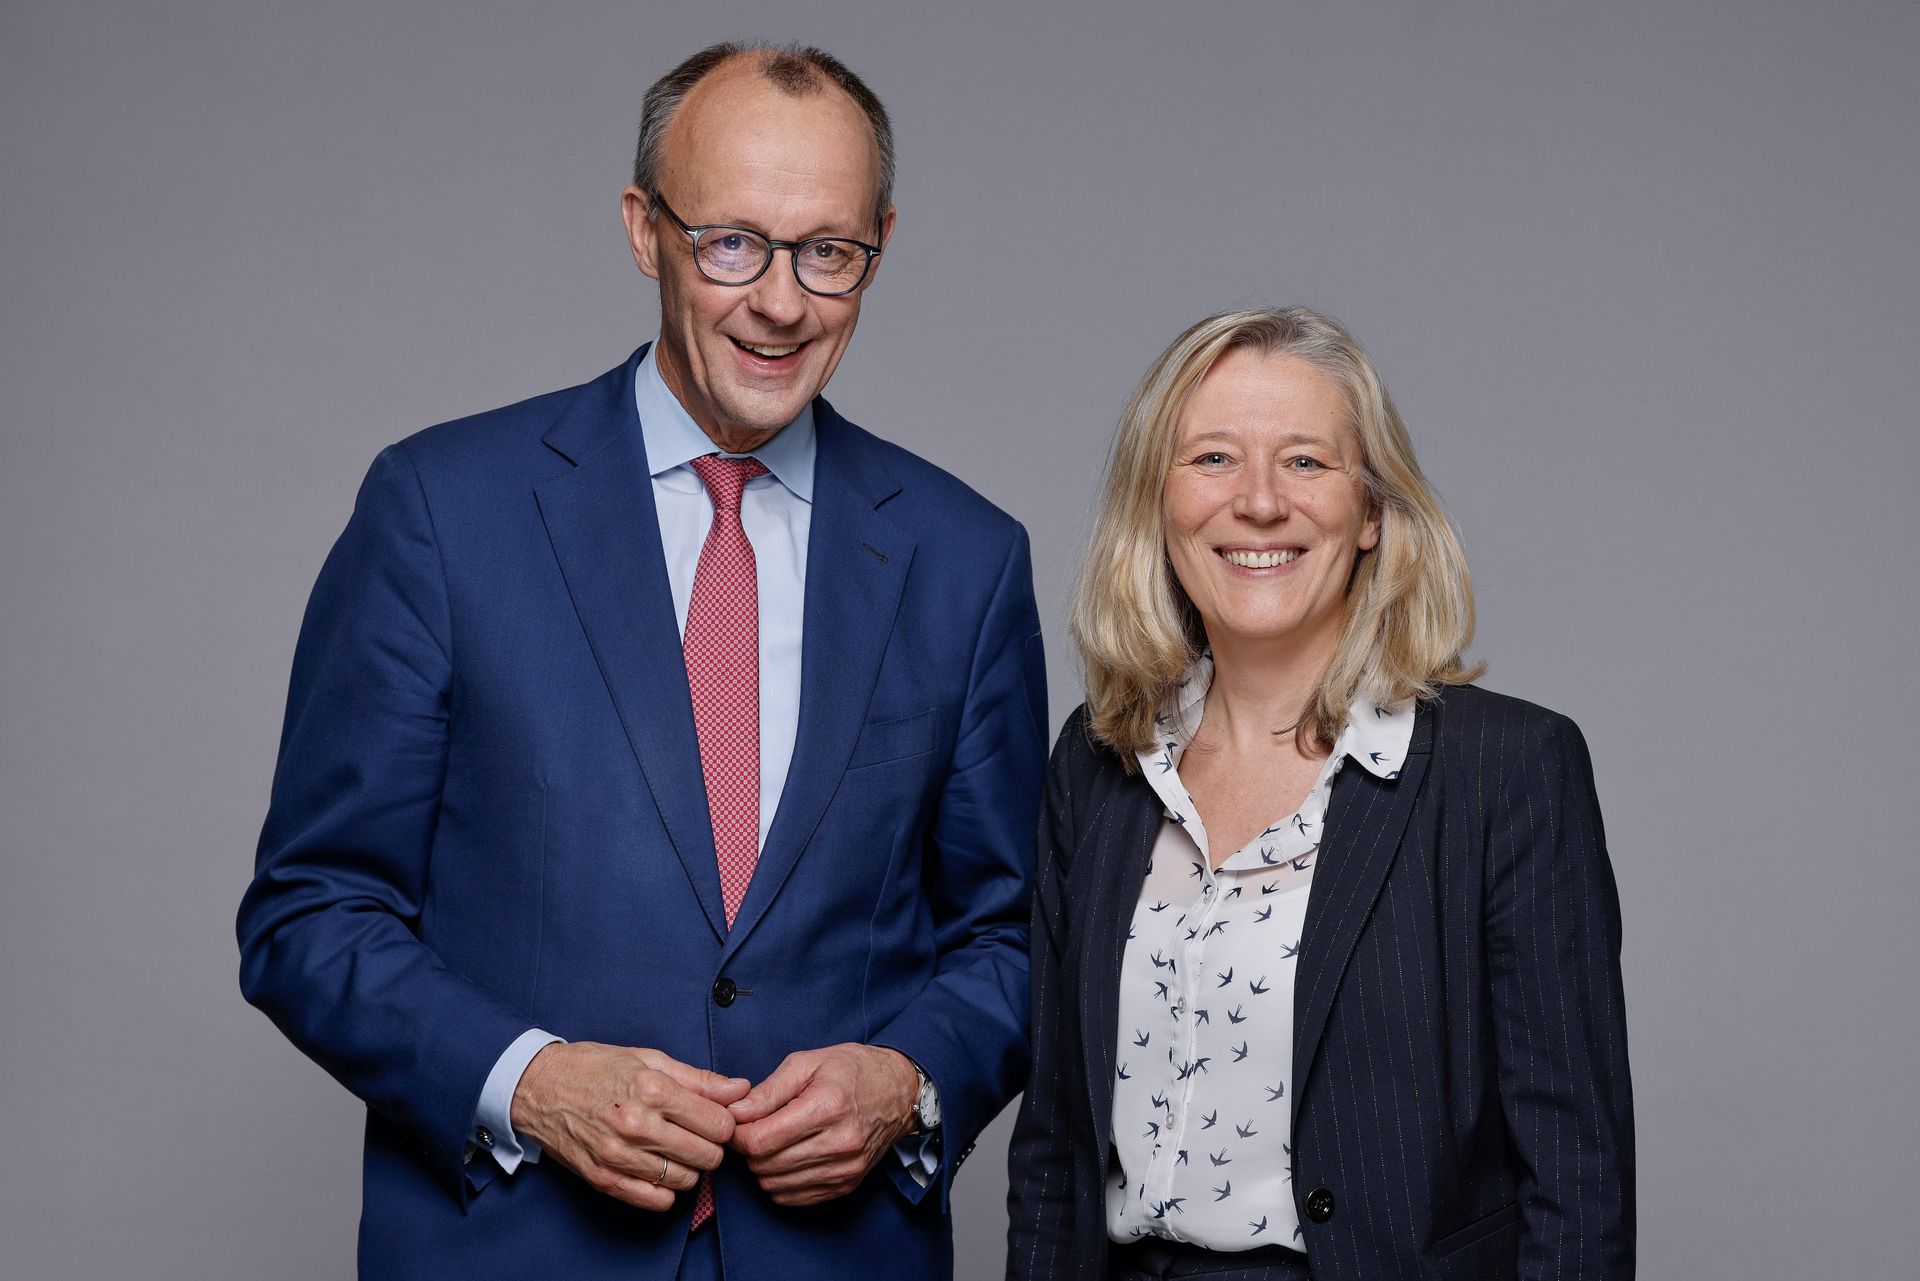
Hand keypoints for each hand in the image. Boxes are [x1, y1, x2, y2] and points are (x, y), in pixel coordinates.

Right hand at [510, 1041, 749, 1210]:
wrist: (539, 1087)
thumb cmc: (595, 1068)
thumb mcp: (649, 1060)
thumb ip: (699, 1079)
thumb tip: (740, 1089)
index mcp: (652, 1089)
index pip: (718, 1124)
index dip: (725, 1123)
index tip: (714, 1119)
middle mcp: (637, 1124)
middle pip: (707, 1156)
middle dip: (711, 1147)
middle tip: (697, 1135)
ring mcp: (619, 1155)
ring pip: (686, 1180)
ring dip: (689, 1169)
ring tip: (676, 1150)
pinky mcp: (603, 1178)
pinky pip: (656, 1201)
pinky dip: (666, 1190)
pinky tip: (659, 1170)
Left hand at [726, 1043, 919, 1205]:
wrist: (899, 1091)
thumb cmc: (852, 1070)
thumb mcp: (807, 1063)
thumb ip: (768, 1091)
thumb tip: (735, 1113)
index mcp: (826, 1107)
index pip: (761, 1141)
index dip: (739, 1134)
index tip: (738, 1122)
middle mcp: (839, 1143)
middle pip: (766, 1166)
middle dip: (750, 1150)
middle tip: (754, 1129)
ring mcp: (845, 1169)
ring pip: (776, 1186)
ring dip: (764, 1167)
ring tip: (772, 1142)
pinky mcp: (847, 1184)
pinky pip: (795, 1198)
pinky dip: (782, 1182)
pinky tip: (787, 1158)